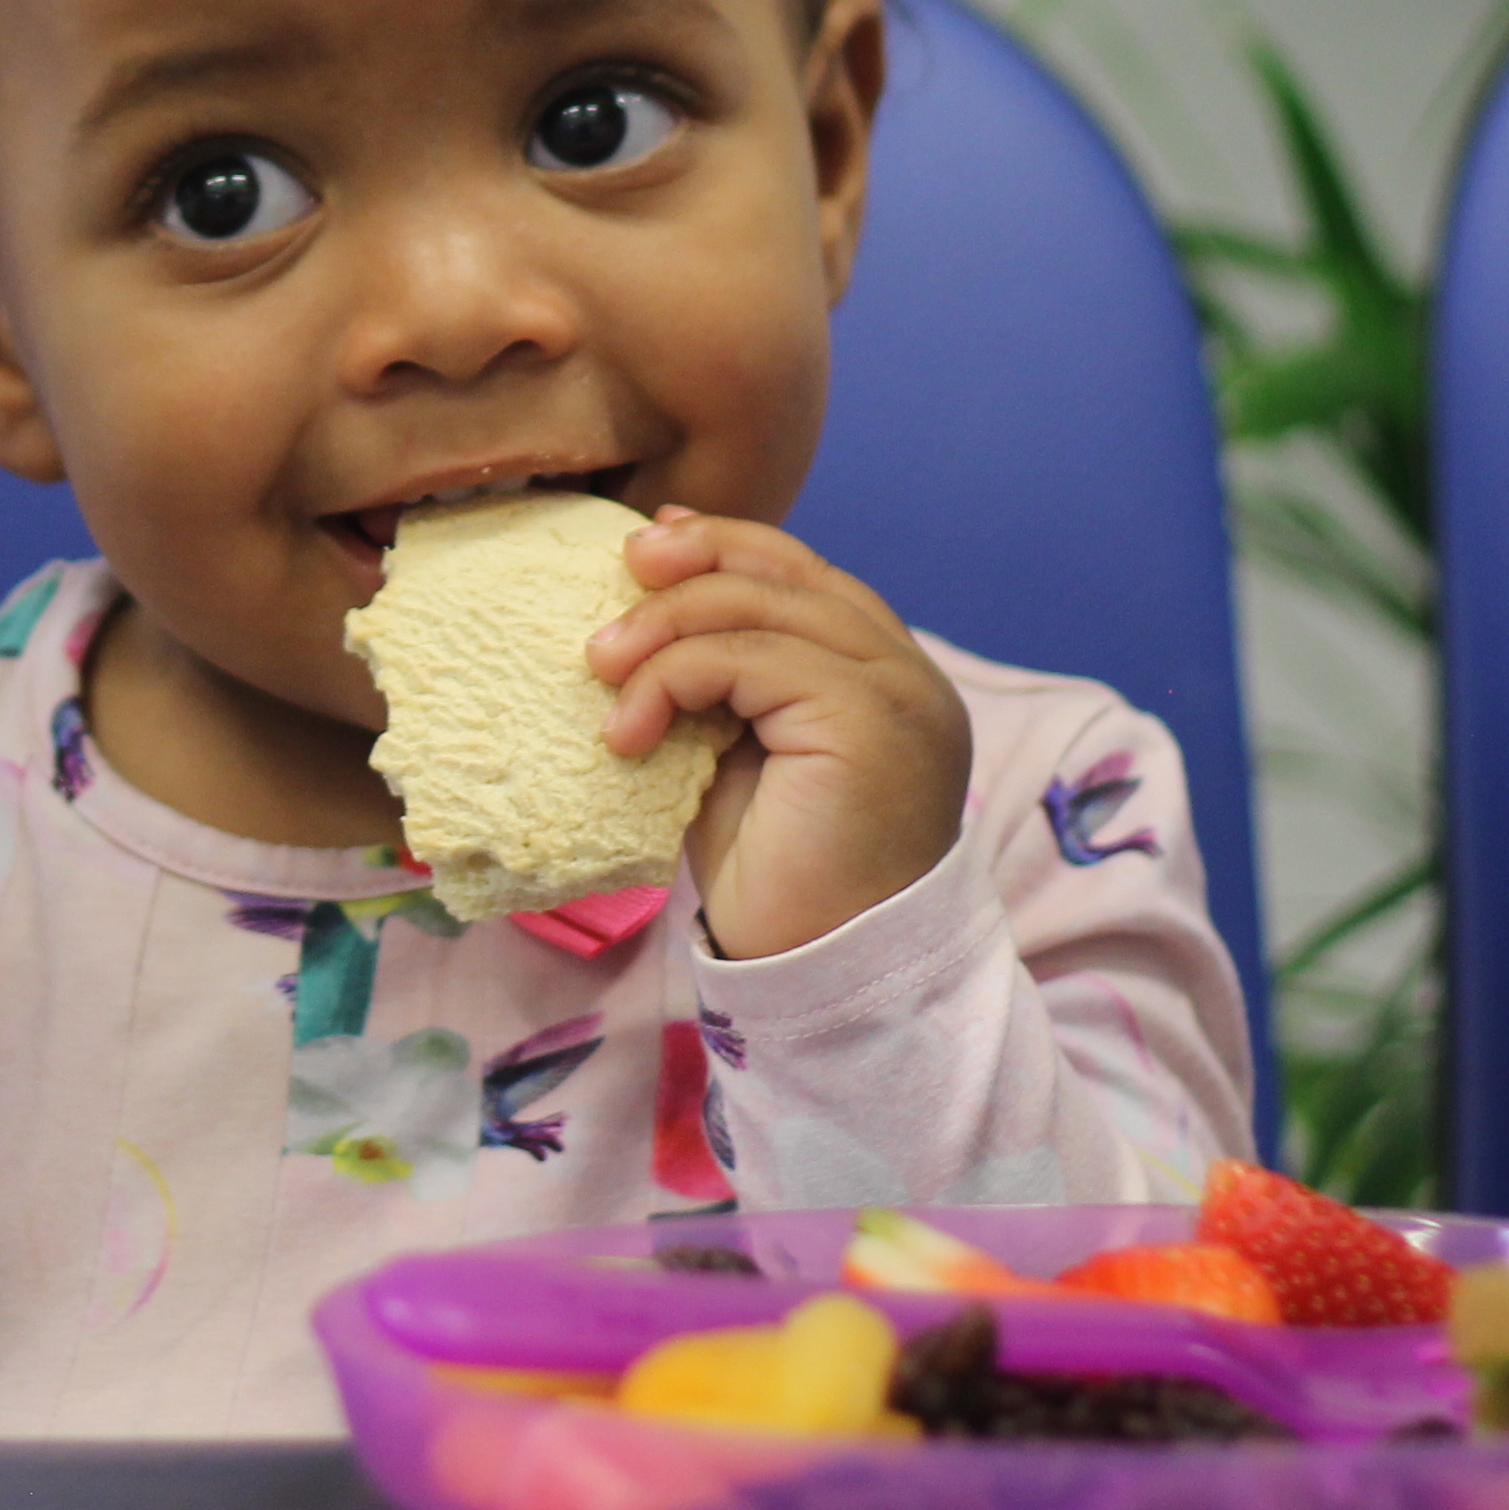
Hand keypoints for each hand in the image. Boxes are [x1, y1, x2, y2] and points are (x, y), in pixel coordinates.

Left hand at [590, 507, 972, 963]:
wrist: (818, 969)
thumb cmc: (777, 873)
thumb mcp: (739, 749)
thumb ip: (724, 677)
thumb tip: (654, 591)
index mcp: (885, 675)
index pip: (805, 575)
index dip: (727, 544)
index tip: (650, 540)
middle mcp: (907, 674)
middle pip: (787, 574)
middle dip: (692, 562)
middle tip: (618, 579)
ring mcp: (897, 693)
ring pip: (760, 608)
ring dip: (663, 629)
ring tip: (601, 670)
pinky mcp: (867, 720)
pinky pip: (749, 658)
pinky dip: (672, 678)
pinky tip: (628, 731)